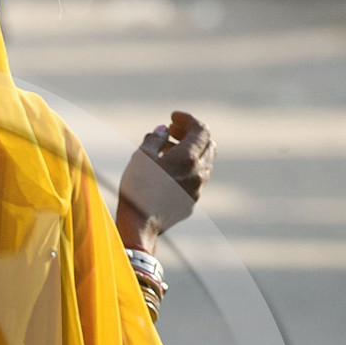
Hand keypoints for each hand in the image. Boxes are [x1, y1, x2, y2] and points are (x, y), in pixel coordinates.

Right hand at [116, 110, 214, 253]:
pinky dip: (188, 168)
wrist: (140, 226)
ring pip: (204, 162)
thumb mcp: (141, 157)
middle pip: (208, 144)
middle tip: (172, 132)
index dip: (188, 119)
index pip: (201, 129)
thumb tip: (162, 130)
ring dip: (190, 151)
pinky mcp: (192, 202)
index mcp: (188, 157)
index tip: (172, 118)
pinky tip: (169, 172)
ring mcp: (197, 189)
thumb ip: (155, 139)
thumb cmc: (138, 189)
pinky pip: (197, 179)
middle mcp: (199, 172)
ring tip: (167, 152)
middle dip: (191, 134)